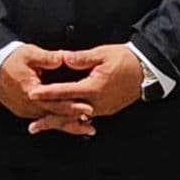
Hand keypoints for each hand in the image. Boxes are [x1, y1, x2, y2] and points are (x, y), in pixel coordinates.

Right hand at [0, 45, 94, 133]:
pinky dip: (56, 122)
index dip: (72, 105)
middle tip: (90, 125)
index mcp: (30, 91)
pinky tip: (69, 124)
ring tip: (85, 129)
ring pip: (50, 121)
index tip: (87, 106)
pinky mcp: (25, 111)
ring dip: (67, 125)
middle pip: (54, 116)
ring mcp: (26, 111)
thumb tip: (65, 57)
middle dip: (73, 121)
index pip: (55, 101)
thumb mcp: (29, 54)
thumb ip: (48, 58)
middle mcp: (28, 105)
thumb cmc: (10, 60)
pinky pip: (43, 118)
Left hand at [26, 45, 143, 121]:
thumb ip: (82, 58)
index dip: (48, 93)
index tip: (33, 94)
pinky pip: (87, 117)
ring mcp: (103, 108)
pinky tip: (64, 123)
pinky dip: (73, 120)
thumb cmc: (125, 59)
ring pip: (76, 118)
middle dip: (49, 119)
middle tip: (32, 127)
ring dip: (60, 122)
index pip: (66, 91)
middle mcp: (97, 102)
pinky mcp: (107, 110)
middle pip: (68, 113)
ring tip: (43, 127)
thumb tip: (65, 59)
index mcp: (94, 87)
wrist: (146, 71)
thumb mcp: (103, 53)